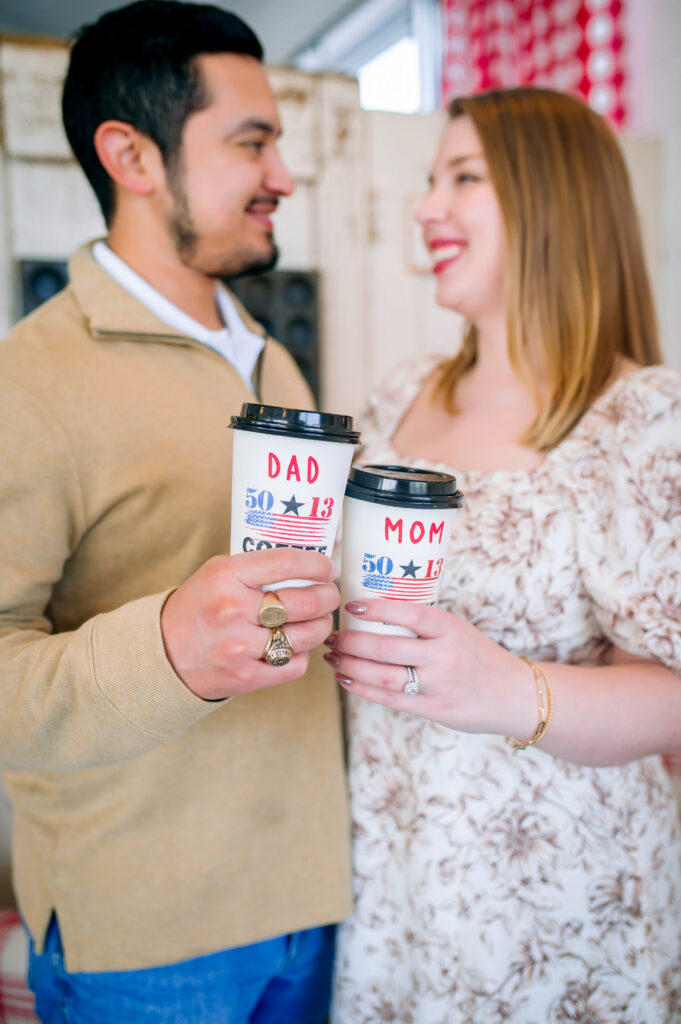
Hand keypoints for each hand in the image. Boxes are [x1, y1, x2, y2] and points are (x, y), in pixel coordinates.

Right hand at [161, 549, 338, 699]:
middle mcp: (233, 609)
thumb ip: (258, 567)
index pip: (288, 563)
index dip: (318, 565)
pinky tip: (294, 646)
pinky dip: (301, 655)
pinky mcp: (246, 676)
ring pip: (307, 635)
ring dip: (321, 627)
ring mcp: (240, 646)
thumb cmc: (199, 608)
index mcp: (227, 576)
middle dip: (329, 598)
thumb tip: (310, 565)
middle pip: (306, 602)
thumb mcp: (218, 573)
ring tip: (318, 621)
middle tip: (330, 596)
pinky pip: (295, 664)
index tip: (328, 569)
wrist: (164, 654)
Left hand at [325, 599, 535, 737]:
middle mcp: (444, 656)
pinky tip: (345, 678)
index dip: (376, 609)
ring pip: (382, 676)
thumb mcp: (458, 629)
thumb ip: (424, 624)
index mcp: (450, 628)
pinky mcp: (434, 710)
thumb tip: (375, 611)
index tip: (351, 605)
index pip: (408, 613)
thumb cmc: (478, 656)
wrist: (512, 694)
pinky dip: (362, 688)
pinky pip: (390, 699)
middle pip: (386, 648)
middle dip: (351, 642)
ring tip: (333, 657)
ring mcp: (438, 685)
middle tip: (332, 635)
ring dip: (351, 665)